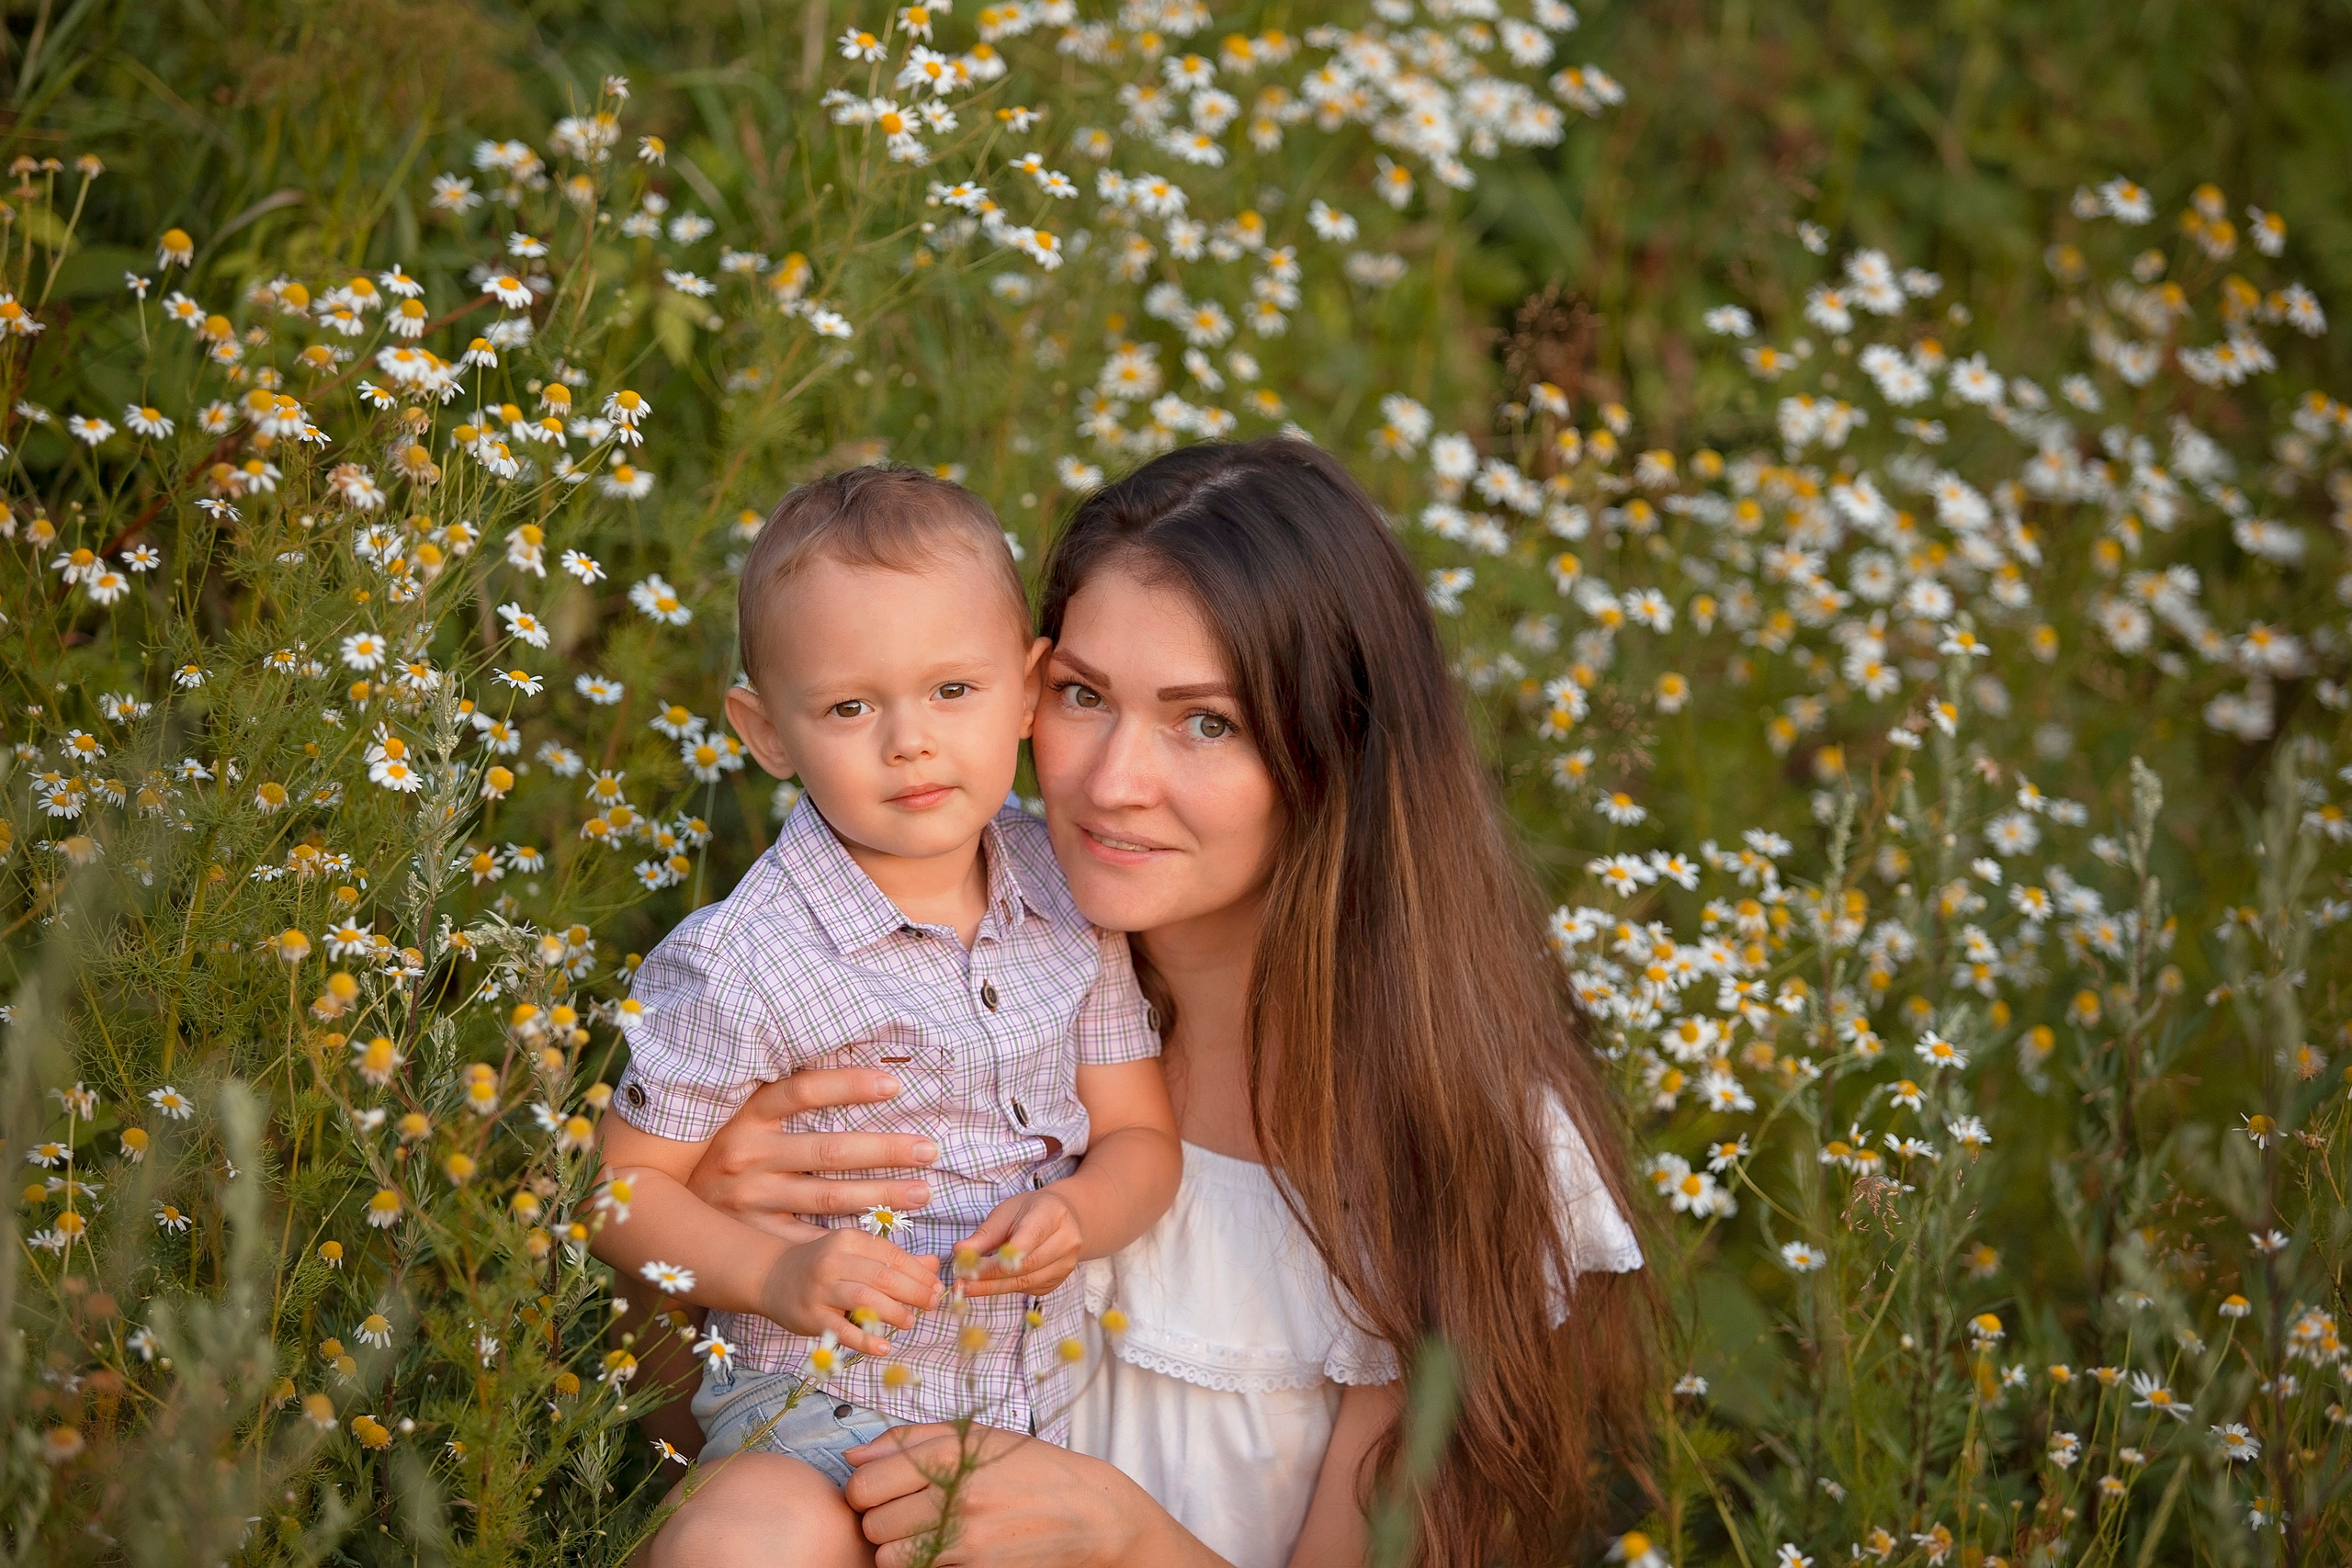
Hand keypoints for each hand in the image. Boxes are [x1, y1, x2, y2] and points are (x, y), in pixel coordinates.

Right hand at [686, 1068, 939, 1238]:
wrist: (664, 1199)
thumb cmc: (722, 1144)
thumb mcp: (741, 1110)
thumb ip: (784, 1091)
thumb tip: (844, 1049)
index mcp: (747, 1115)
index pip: (803, 1090)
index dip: (849, 1085)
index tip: (895, 1083)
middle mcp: (746, 1155)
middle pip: (828, 1151)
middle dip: (885, 1151)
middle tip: (929, 1149)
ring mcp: (750, 1198)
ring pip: (827, 1197)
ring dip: (880, 1194)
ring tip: (922, 1190)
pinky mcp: (754, 1233)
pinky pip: (810, 1236)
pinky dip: (848, 1236)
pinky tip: (884, 1232)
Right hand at [764, 1228, 944, 1354]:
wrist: (772, 1276)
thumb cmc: (823, 1264)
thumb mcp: (855, 1253)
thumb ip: (893, 1259)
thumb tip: (934, 1265)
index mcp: (848, 1239)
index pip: (892, 1255)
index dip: (918, 1272)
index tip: (936, 1286)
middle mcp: (834, 1261)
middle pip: (882, 1277)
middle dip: (913, 1291)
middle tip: (931, 1304)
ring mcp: (821, 1289)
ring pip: (865, 1300)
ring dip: (894, 1312)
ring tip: (910, 1322)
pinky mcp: (811, 1316)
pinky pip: (842, 1330)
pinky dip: (865, 1340)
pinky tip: (883, 1347)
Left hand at [844, 1423, 1152, 1567]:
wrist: (1090, 1514)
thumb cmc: (1031, 1469)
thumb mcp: (977, 1437)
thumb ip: (910, 1440)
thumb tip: (853, 1457)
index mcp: (949, 1454)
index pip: (863, 1484)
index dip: (865, 1490)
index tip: (882, 1491)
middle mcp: (954, 1497)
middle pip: (872, 1525)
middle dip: (882, 1521)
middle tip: (909, 1514)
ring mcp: (965, 1541)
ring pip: (890, 1558)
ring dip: (899, 1549)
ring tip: (927, 1534)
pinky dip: (926, 1565)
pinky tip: (949, 1551)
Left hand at [955, 1189, 1082, 1298]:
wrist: (1061, 1218)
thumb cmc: (1029, 1212)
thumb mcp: (1005, 1213)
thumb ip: (984, 1235)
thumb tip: (959, 1252)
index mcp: (1052, 1214)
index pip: (1027, 1241)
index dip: (999, 1259)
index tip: (971, 1268)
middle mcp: (1066, 1240)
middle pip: (1026, 1266)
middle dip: (990, 1277)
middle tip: (961, 1282)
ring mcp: (1066, 1263)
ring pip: (1026, 1283)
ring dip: (993, 1288)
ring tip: (968, 1287)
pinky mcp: (1058, 1280)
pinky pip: (1029, 1290)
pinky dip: (1006, 1289)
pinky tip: (988, 1285)